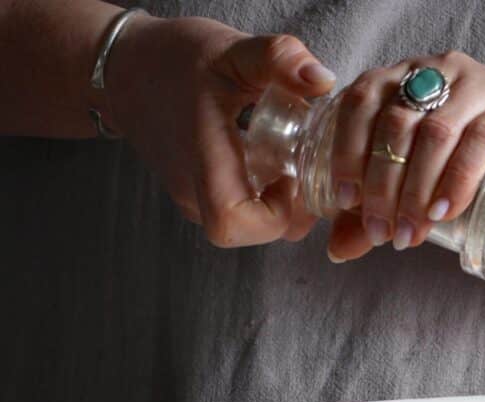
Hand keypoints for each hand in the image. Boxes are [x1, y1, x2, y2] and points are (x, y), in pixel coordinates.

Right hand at [105, 15, 335, 245]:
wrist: (125, 72)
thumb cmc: (174, 60)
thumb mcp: (230, 50)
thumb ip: (277, 58)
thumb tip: (323, 80)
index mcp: (203, 161)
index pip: (232, 222)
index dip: (272, 215)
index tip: (287, 177)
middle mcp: (195, 192)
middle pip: (252, 233)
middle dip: (289, 211)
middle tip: (302, 169)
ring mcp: (195, 201)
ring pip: (249, 228)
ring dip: (280, 206)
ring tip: (289, 164)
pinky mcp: (198, 200)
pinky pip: (239, 214)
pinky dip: (263, 199)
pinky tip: (270, 164)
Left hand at [326, 51, 484, 260]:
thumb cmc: (470, 181)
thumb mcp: (413, 196)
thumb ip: (373, 215)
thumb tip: (335, 250)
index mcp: (404, 79)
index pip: (361, 101)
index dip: (347, 151)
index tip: (346, 202)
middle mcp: (440, 71)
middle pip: (396, 123)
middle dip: (382, 185)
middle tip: (382, 233)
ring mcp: (483, 84)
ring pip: (435, 132)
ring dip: (416, 190)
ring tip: (411, 234)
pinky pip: (482, 139)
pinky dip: (457, 179)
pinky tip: (445, 212)